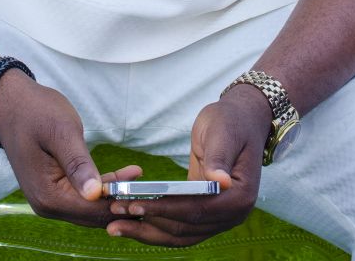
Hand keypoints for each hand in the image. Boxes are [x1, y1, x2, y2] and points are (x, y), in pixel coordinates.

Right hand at [0, 72, 141, 228]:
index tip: (146, 191)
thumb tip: (94, 194)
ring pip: (89, 207)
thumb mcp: (61, 131)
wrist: (9, 101)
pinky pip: (82, 196)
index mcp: (48, 195)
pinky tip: (125, 176)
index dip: (120, 202)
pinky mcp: (52, 189)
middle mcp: (46, 205)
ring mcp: (48, 199)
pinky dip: (103, 188)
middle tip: (152, 188)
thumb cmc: (35, 110)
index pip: (92, 210)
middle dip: (121, 202)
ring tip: (142, 181)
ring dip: (115, 196)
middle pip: (92, 214)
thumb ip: (78, 163)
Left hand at [105, 85, 269, 246]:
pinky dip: (156, 225)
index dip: (164, 209)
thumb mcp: (223, 132)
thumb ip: (218, 157)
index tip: (134, 205)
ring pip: (179, 234)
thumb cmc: (230, 121)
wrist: (241, 120)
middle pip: (185, 229)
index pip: (196, 210)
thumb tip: (220, 180)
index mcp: (239, 196)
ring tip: (115, 226)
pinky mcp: (206, 214)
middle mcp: (232, 215)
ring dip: (147, 232)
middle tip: (113, 218)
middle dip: (148, 224)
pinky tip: (132, 222)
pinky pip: (180, 226)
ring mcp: (220, 218)